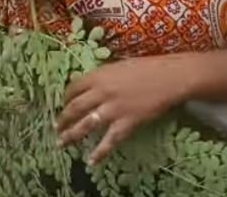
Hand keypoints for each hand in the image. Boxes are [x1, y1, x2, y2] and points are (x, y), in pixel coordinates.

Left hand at [55, 56, 192, 163]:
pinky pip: (109, 139)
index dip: (65, 98)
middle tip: (56, 127)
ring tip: (62, 143)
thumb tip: (90, 85)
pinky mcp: (127, 121)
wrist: (169, 77)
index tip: (63, 104)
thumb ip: (102, 77)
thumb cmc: (146, 68)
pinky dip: (99, 151)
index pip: (74, 88)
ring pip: (86, 124)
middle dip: (63, 119)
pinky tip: (91, 160)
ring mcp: (113, 108)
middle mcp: (102, 92)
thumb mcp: (118, 66)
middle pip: (75, 107)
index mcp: (98, 75)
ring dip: (71, 135)